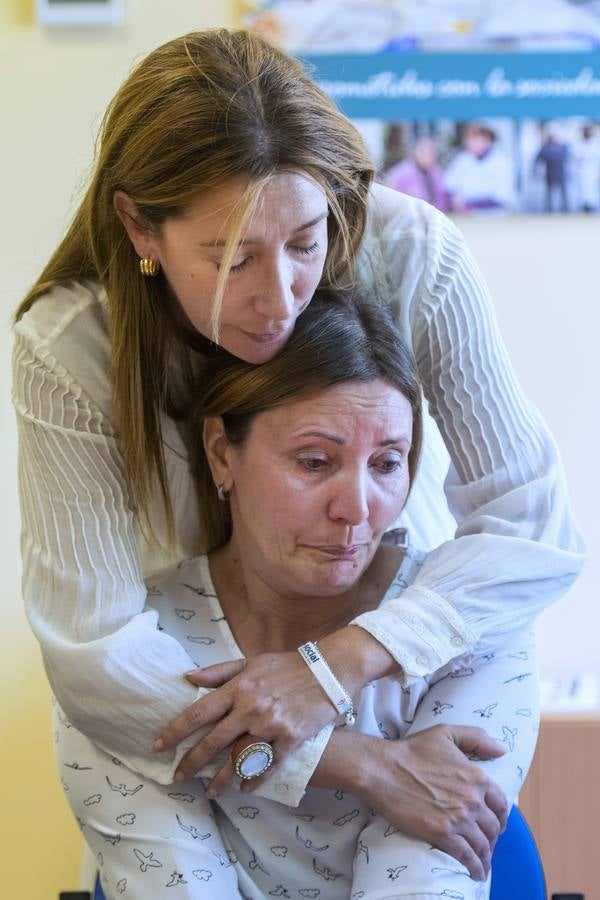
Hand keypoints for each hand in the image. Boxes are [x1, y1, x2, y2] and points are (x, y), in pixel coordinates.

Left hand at [154, 653, 337, 786]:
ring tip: (210, 792)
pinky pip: (269, 765)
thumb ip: (219, 672)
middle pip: (213, 742)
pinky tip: (245, 789)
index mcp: (238, 687)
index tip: (160, 745)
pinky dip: (256, 779)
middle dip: (191, 762)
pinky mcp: (290, 738)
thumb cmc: (287, 666)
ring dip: (221, 779)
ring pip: (238, 759)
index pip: (199, 712)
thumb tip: (189, 678)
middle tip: (177, 776)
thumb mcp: (251, 662)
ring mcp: (271, 725)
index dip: (176, 730)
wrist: (328, 671)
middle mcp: (251, 708)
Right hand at [319, 724, 507, 881]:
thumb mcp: (446, 733)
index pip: (501, 804)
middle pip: (492, 827)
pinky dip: (475, 866)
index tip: (496, 824)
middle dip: (492, 838)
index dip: (501, 816)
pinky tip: (476, 872)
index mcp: (476, 777)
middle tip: (487, 843)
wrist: (382, 769)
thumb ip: (477, 738)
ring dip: (485, 856)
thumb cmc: (411, 750)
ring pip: (482, 844)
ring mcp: (458, 818)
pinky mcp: (442, 834)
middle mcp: (472, 800)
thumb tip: (501, 750)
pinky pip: (466, 856)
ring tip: (482, 862)